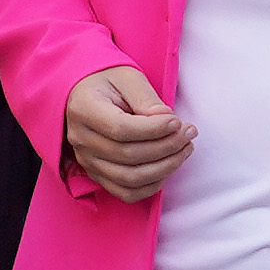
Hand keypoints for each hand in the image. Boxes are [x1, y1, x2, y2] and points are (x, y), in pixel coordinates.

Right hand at [65, 66, 194, 202]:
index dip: (154, 130)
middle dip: (167, 147)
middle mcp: (80, 139)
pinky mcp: (96, 174)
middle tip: (189, 133)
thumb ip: (147, 98)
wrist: (87, 92)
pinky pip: (126, 193)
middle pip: (128, 156)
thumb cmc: (109, 80)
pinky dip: (152, 186)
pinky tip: (169, 166)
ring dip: (165, 167)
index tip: (177, 121)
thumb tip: (167, 121)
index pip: (121, 129)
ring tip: (185, 149)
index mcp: (84, 109)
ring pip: (130, 178)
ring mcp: (86, 160)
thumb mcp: (129, 77)